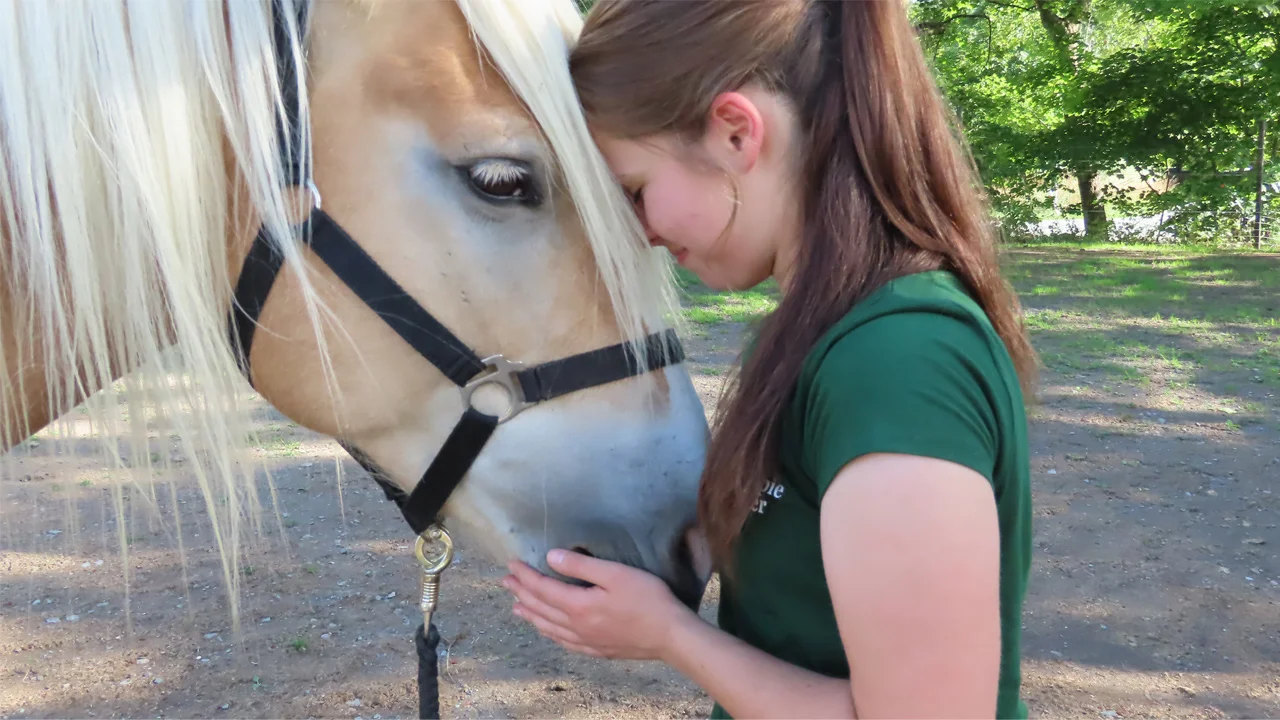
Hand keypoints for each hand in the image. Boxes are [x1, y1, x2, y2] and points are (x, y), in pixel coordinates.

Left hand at [502, 549, 697, 661]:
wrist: (670, 635)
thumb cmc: (648, 599)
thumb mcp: (616, 574)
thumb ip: (582, 565)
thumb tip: (550, 557)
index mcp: (579, 605)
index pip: (543, 588)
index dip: (525, 575)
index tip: (511, 563)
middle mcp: (577, 626)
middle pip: (541, 608)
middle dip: (521, 593)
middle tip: (506, 582)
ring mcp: (586, 641)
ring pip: (549, 628)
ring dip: (530, 615)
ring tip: (516, 608)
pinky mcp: (598, 650)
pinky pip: (564, 642)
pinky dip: (550, 634)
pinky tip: (548, 632)